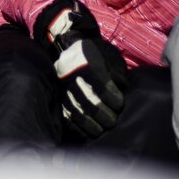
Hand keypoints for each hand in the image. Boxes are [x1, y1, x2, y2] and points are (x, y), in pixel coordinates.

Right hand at [34, 0, 127, 137]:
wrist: (67, 46)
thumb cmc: (94, 52)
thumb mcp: (107, 54)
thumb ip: (116, 70)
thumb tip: (121, 87)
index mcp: (87, 63)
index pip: (101, 85)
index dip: (112, 98)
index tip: (119, 104)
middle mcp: (73, 76)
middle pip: (89, 101)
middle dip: (103, 115)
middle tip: (112, 121)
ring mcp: (62, 88)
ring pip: (77, 111)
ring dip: (91, 124)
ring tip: (101, 130)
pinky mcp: (57, 97)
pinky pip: (66, 116)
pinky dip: (77, 127)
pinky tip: (87, 131)